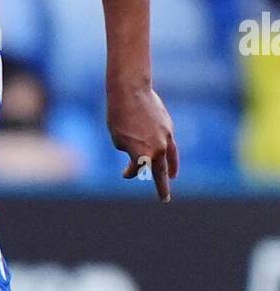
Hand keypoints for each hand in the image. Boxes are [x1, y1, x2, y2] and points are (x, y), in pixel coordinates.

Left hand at [107, 84, 178, 201]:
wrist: (131, 92)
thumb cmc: (119, 117)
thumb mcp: (118, 140)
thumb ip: (130, 153)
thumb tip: (139, 157)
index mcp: (143, 155)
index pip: (138, 171)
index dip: (130, 173)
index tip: (124, 173)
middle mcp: (158, 149)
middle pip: (160, 172)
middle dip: (162, 187)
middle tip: (164, 199)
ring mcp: (166, 138)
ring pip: (169, 158)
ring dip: (170, 170)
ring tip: (170, 178)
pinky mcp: (168, 127)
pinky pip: (171, 145)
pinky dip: (171, 154)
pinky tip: (170, 156)